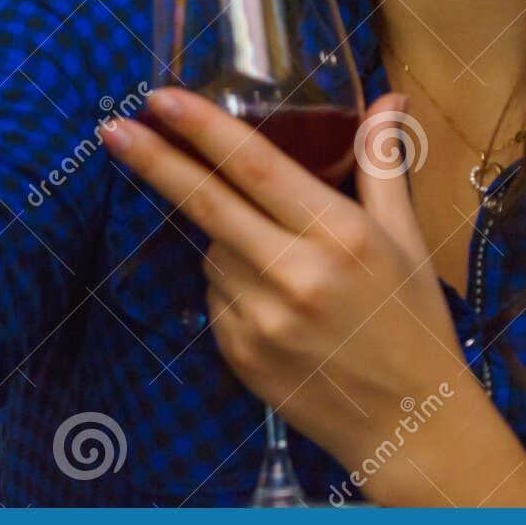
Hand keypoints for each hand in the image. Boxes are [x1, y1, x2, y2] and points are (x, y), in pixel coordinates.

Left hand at [101, 88, 476, 472]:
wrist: (412, 427)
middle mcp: (296, 275)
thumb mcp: (406, 238)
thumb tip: (386, 97)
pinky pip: (214, 295)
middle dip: (153, 162)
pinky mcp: (238, 354)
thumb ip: (382, 164)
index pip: (256, 168)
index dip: (203, 129)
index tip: (160, 98)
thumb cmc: (414, 323)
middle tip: (111, 129)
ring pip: (210, 251)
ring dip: (224, 238)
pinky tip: (274, 302)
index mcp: (341, 236)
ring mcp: (261, 319)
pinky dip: (229, 283)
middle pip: (206, 204)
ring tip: (281, 262)